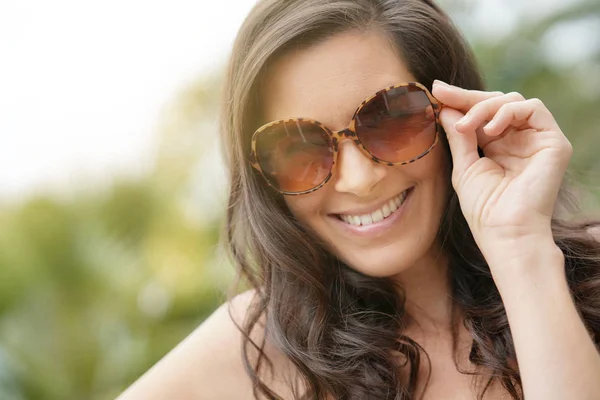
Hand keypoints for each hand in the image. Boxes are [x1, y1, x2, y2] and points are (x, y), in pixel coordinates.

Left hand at [431, 80, 571, 256]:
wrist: (505, 232)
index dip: (460, 100)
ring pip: (512, 101)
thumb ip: (459, 136)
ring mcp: (538, 140)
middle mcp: (520, 140)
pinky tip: (488, 130)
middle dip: (467, 97)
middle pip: (496, 102)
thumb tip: (445, 107)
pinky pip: (533, 108)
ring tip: (466, 127)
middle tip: (442, 94)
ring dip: (483, 107)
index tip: (436, 90)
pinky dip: (506, 112)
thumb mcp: (464, 166)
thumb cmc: (484, 208)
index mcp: (499, 146)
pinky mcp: (554, 142)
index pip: (482, 113)